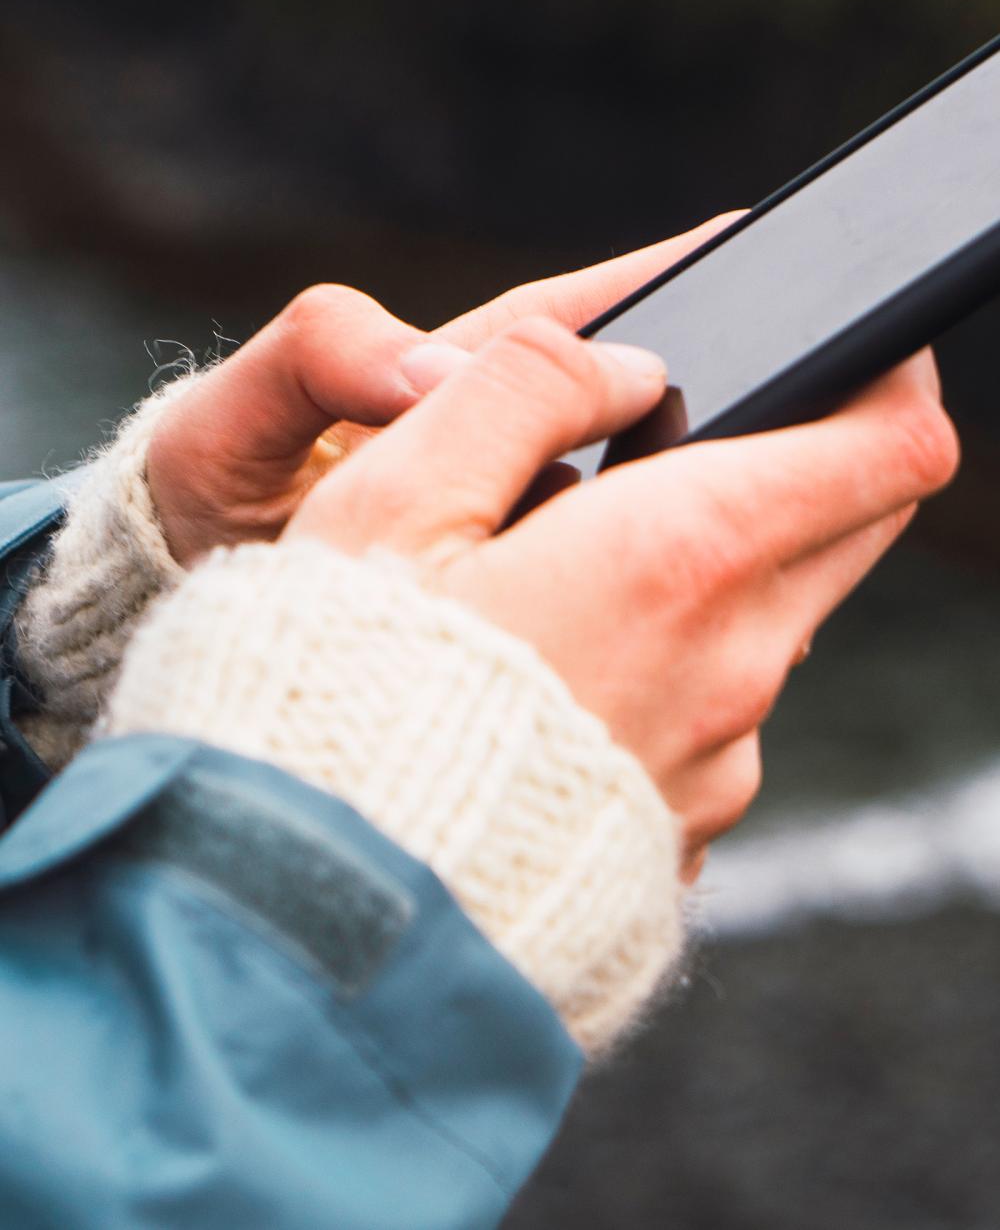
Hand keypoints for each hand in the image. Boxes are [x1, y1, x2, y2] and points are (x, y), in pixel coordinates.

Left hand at [146, 215, 740, 564]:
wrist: (194, 605)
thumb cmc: (207, 488)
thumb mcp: (240, 409)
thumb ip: (323, 357)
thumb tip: (434, 376)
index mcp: (455, 376)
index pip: (593, 313)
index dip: (681, 286)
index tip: (771, 267)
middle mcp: (501, 442)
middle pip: (645, 406)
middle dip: (730, 404)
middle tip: (823, 409)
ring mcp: (514, 518)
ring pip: (639, 501)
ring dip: (705, 505)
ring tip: (794, 517)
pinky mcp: (510, 588)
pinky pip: (606, 579)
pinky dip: (655, 585)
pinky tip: (711, 610)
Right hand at [285, 319, 958, 878]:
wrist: (325, 904)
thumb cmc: (337, 690)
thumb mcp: (394, 495)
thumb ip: (524, 389)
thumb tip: (627, 365)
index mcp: (673, 561)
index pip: (888, 450)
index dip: (888, 375)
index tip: (852, 345)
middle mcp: (727, 667)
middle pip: (851, 528)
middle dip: (802, 461)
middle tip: (685, 441)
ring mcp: (717, 758)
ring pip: (773, 621)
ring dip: (715, 571)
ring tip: (578, 571)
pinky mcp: (685, 820)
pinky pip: (717, 713)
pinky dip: (672, 666)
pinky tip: (564, 676)